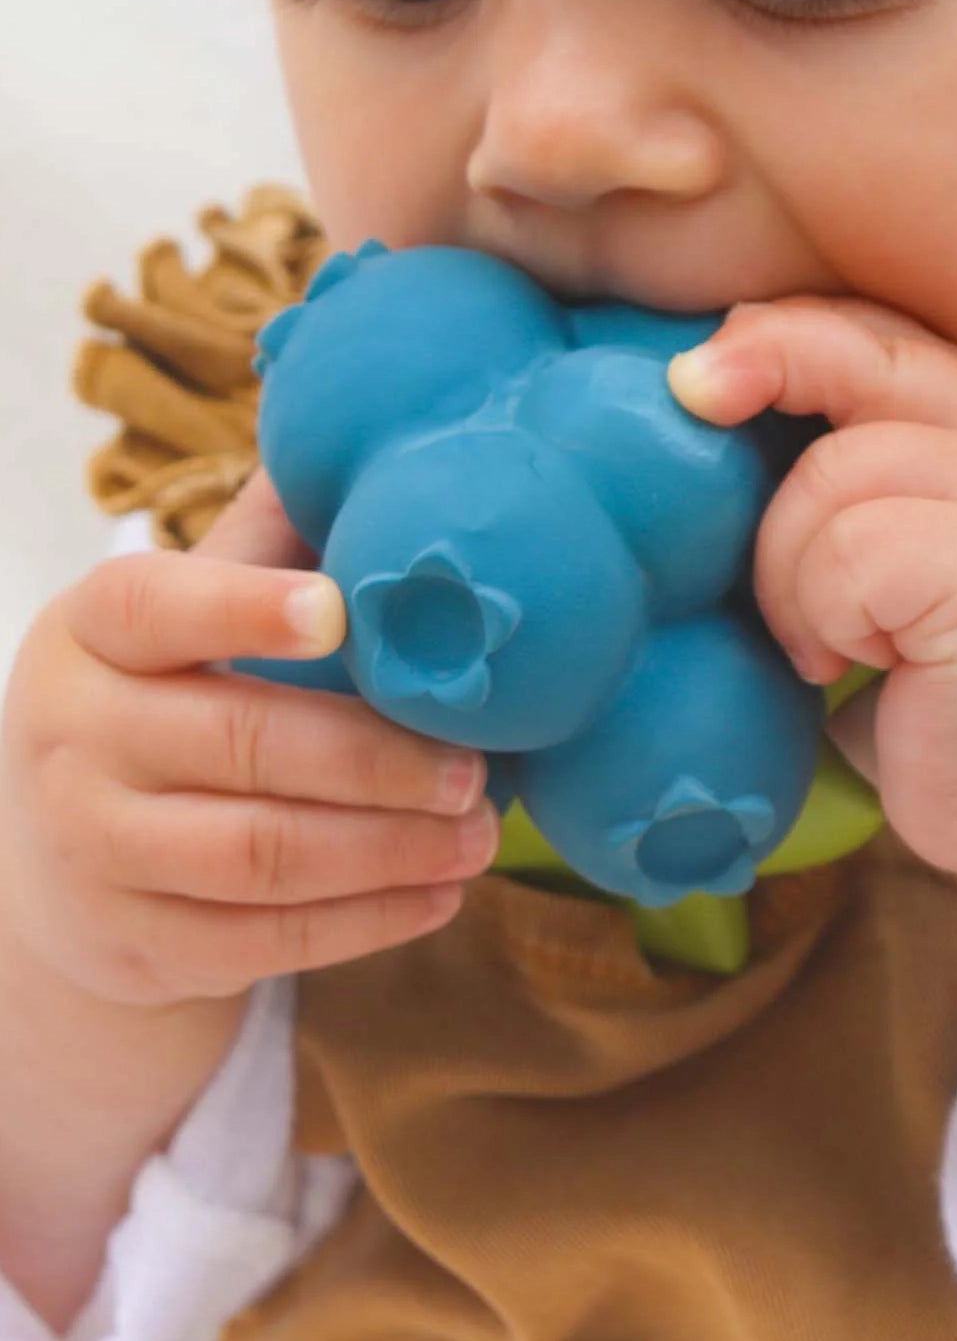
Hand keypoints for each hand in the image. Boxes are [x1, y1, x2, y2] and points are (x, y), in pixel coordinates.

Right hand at [0, 472, 497, 1007]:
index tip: (340, 613)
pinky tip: (440, 895)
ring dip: (389, 849)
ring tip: (482, 834)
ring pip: (258, 854)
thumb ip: (269, 540)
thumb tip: (371, 425)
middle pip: (238, 742)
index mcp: (91, 631)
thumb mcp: (186, 614)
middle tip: (476, 769)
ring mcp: (90, 848)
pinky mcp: (131, 941)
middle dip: (375, 760)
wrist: (64, 857)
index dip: (246, 607)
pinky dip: (364, 921)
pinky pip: (260, 941)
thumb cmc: (165, 699)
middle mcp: (73, 735)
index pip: (156, 603)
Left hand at [669, 297, 956, 884]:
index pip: (877, 335)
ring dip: (787, 571)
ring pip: (829, 475)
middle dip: (759, 366)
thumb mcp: (897, 579)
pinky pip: (847, 552)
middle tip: (692, 401)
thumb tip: (709, 433)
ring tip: (821, 645)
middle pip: (857, 356)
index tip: (694, 373)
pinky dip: (820, 615)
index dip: (778, 334)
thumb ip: (846, 503)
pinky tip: (852, 667)